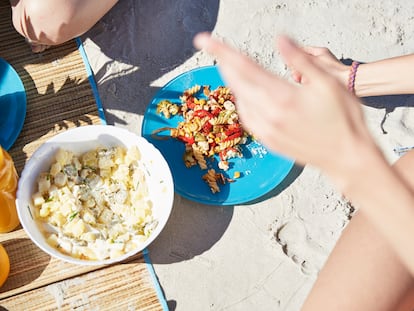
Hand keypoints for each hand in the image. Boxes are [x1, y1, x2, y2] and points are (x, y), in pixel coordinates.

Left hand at [193, 33, 377, 183]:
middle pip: (237, 82)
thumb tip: (279, 39)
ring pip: (240, 101)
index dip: (222, 51)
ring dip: (233, 82)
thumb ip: (299, 60)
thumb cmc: (343, 119)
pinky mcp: (268, 141)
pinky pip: (247, 117)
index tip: (204, 40)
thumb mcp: (327, 82)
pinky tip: (247, 95)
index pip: (244, 67)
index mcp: (282, 97)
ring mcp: (266, 131)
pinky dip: (242, 102)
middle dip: (223, 63)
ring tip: (232, 67)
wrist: (347, 157)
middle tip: (215, 49)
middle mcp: (268, 115)